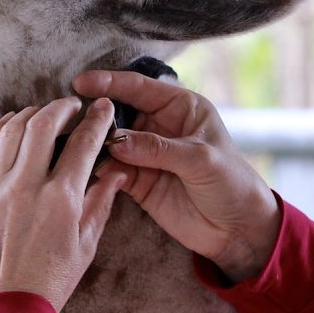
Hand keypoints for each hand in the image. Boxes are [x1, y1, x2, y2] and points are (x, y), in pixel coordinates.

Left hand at [0, 97, 123, 312]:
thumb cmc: (44, 284)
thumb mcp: (84, 247)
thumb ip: (101, 204)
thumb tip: (115, 173)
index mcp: (60, 202)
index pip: (83, 144)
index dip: (96, 120)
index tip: (102, 110)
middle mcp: (25, 188)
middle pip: (43, 124)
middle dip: (61, 107)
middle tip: (71, 106)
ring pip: (10, 130)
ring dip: (29, 114)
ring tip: (41, 113)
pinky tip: (7, 125)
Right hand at [73, 71, 280, 282]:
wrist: (238, 230)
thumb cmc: (231, 182)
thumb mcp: (199, 159)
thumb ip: (157, 148)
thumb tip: (115, 141)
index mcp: (179, 107)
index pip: (139, 88)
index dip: (110, 82)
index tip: (82, 83)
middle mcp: (159, 126)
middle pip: (119, 112)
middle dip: (97, 114)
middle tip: (75, 118)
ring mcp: (145, 154)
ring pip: (110, 142)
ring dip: (95, 144)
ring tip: (77, 146)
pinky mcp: (137, 180)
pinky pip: (112, 170)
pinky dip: (100, 169)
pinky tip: (92, 170)